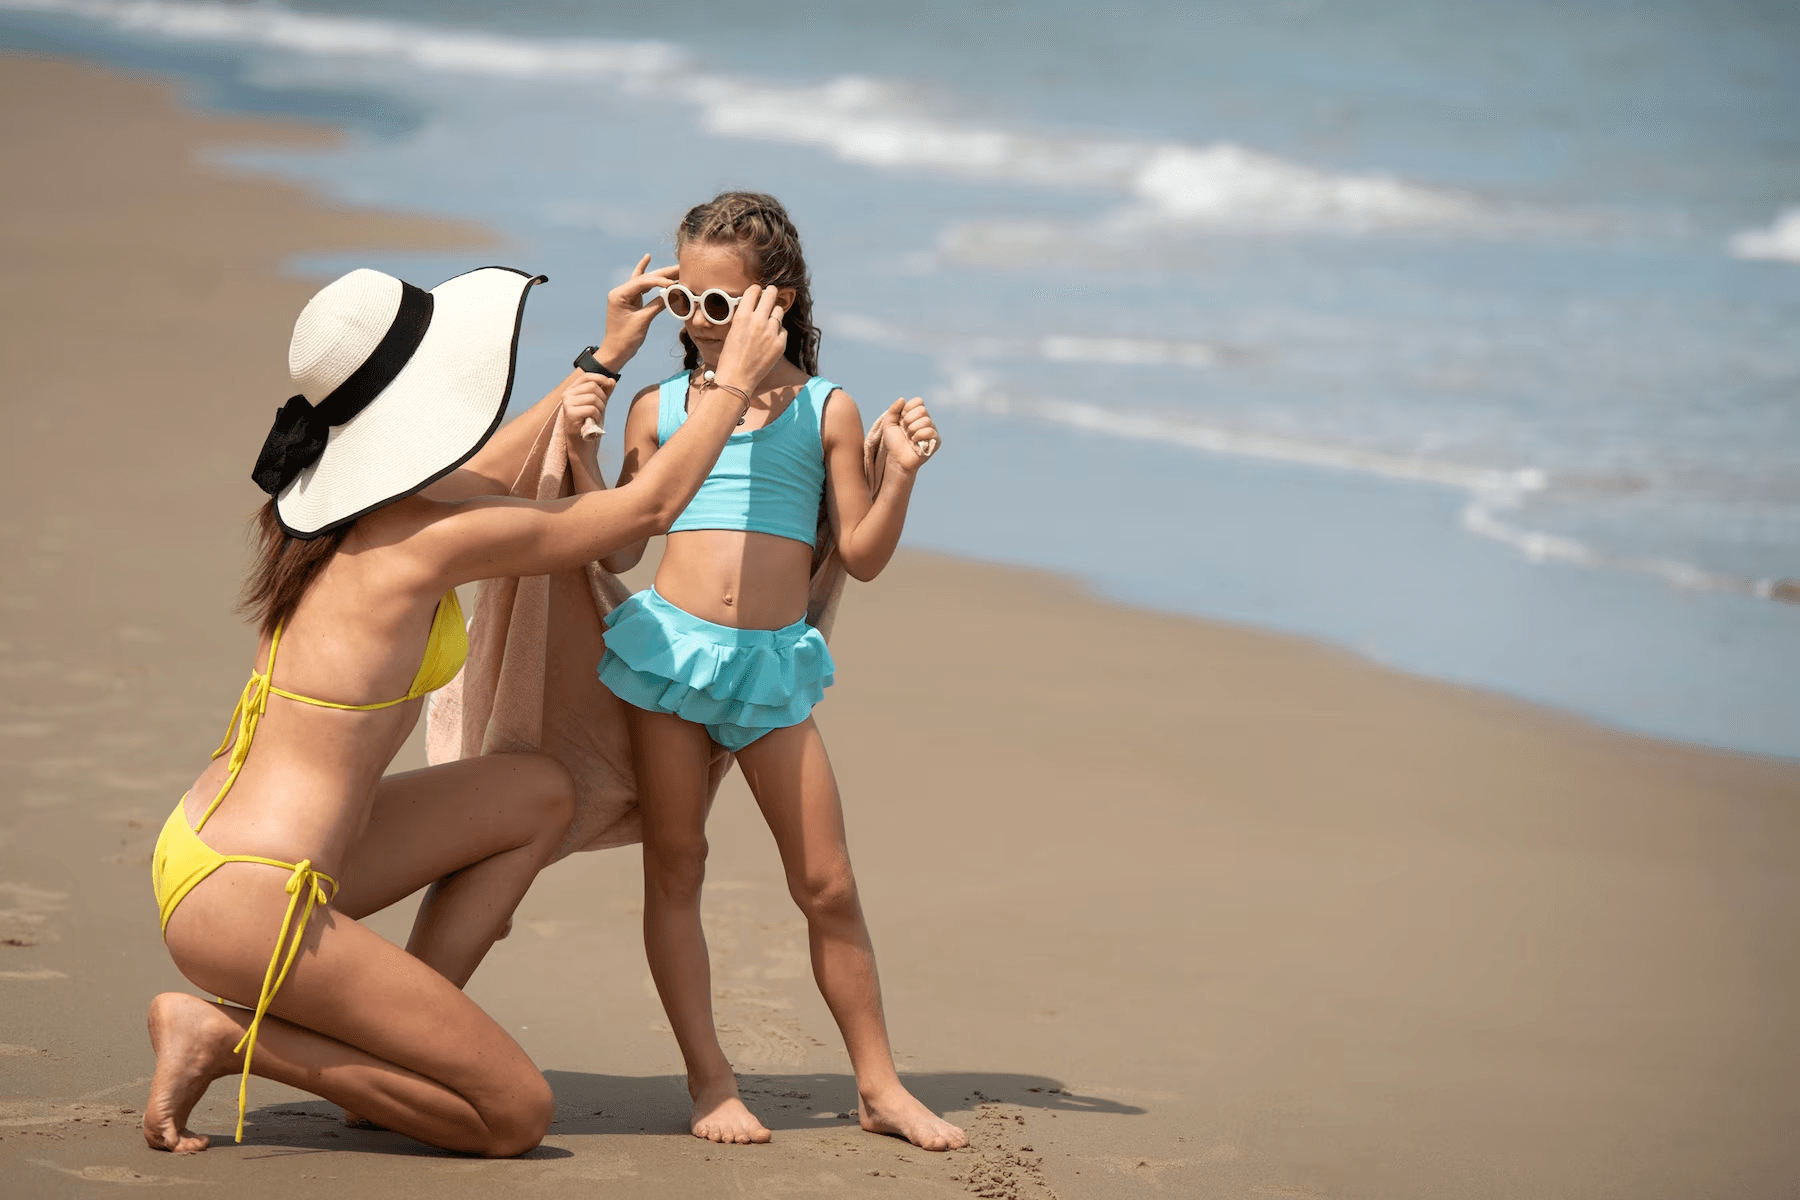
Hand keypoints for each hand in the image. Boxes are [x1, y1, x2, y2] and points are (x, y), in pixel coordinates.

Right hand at [559, 371, 612, 444]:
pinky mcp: (570, 414)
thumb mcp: (599, 405)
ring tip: (596, 418)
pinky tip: (594, 423)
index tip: (610, 384)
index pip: (586, 376)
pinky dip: (598, 417)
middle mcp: (566, 395)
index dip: (600, 378)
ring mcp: (567, 404)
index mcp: (571, 390)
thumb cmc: (590, 424)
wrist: (582, 445)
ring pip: (593, 398)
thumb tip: (612, 380)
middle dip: (602, 398)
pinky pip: (592, 409)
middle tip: (601, 410)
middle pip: (593, 386)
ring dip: (601, 409)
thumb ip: (605, 392)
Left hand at [594, 254, 677, 368]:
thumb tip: (674, 294)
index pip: (642, 282)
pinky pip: (640, 286)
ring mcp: (624, 295)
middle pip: (644, 278)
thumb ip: (657, 305)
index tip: (676, 283)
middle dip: (663, 273)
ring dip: (660, 275)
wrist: (615, 351)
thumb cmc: (626, 339)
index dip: (660, 281)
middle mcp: (620, 292)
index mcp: (620, 295)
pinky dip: (646, 275)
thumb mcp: (643, 321)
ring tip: (675, 268)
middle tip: (681, 267)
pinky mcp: (629, 300)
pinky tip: (647, 258)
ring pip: (644, 281)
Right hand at [711, 284, 788, 390]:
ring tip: (768, 321)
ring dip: (774, 313)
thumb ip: (744, 316)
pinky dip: (777, 332)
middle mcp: (758, 321)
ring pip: (779, 311)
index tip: (758, 291)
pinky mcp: (780, 343)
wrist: (737, 377)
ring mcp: (771, 332)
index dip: (756, 289)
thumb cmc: (731, 355)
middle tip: (770, 293)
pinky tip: (769, 339)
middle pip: (771, 294)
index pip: (754, 290)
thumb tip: (755, 303)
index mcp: (742, 316)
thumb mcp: (732, 330)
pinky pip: (782, 329)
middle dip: (770, 292)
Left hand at [880, 398, 939, 472]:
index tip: (901, 419)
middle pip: (922, 410)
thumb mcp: (888, 424)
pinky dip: (919, 436)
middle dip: (909, 420)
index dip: (908, 409)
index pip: (918, 401)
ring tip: (910, 438)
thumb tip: (903, 399)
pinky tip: (915, 442)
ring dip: (913, 430)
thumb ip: (893, 410)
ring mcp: (932, 430)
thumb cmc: (894, 443)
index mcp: (915, 414)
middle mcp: (925, 420)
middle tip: (905, 430)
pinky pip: (931, 431)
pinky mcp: (936, 440)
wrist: (897, 459)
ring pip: (926, 420)